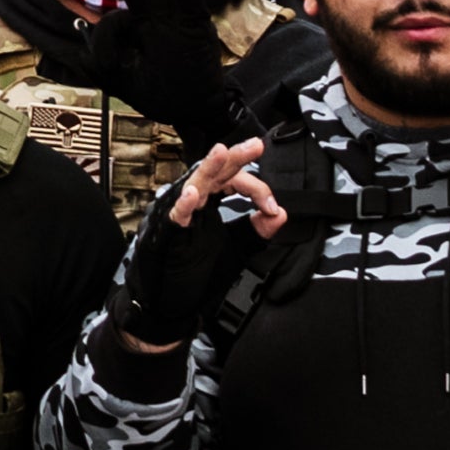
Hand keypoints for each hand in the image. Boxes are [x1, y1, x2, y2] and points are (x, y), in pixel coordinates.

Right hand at [110, 136, 285, 355]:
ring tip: (222, 152)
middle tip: (256, 145)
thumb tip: (282, 213)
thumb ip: (259, 231)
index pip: (233, 181)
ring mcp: (177, 216)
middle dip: (235, 157)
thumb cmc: (196, 274)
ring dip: (209, 169)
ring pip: (193, 184)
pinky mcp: (167, 234)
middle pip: (215, 172)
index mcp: (209, 202)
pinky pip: (174, 216)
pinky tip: (194, 194)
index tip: (273, 208)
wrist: (169, 305)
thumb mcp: (237, 249)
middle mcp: (193, 203)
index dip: (257, 189)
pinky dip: (183, 205)